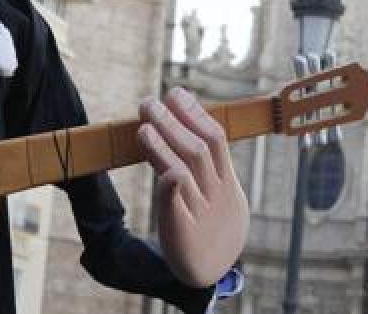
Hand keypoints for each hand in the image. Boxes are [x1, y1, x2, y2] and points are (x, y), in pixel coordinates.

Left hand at [138, 87, 248, 287]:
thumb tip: (178, 126)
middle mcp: (216, 195)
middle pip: (198, 150)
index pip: (215, 140)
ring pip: (185, 173)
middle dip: (174, 123)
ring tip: (143, 126)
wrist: (208, 275)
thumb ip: (200, 166)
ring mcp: (201, 215)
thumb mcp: (213, 195)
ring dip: (163, 146)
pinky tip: (162, 172)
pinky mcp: (184, 235)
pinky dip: (170, 187)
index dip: (196, 114)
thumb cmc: (207, 227)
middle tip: (149, 102)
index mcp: (225, 183)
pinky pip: (177, 207)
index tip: (176, 93)